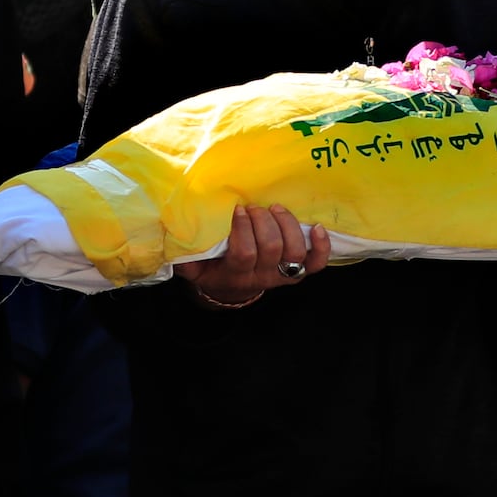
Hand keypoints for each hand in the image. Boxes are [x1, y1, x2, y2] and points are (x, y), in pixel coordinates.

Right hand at [177, 204, 329, 307]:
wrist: (232, 289)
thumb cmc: (212, 269)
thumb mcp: (193, 266)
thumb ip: (184, 253)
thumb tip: (175, 233)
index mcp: (235, 275)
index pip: (244, 254)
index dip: (243, 229)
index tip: (238, 209)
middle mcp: (262, 277)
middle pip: (271, 249)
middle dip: (264, 222)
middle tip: (255, 207)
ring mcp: (282, 275)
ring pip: (294, 252)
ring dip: (287, 225)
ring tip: (275, 208)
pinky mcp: (298, 272)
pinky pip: (316, 264)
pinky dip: (320, 246)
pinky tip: (317, 228)